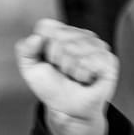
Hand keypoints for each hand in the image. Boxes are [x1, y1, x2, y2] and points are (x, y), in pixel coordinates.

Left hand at [16, 18, 117, 134]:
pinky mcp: (108, 59)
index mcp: (62, 33)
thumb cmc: (50, 86)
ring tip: (73, 75)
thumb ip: (25, 49)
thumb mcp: (30, 68)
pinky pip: (89, 59)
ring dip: (69, 68)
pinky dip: (82, 73)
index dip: (41, 47)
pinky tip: (85, 78)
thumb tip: (36, 38)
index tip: (47, 60)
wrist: (66, 108)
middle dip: (55, 58)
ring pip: (74, 48)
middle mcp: (81, 36)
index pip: (45, 26)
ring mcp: (97, 46)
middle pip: (59, 37)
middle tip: (61, 70)